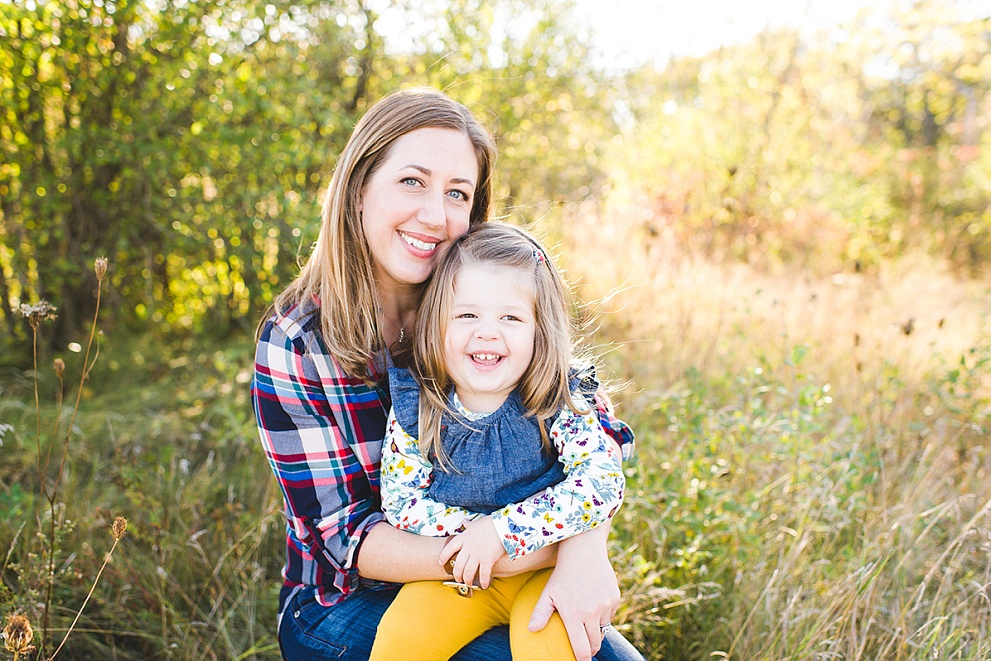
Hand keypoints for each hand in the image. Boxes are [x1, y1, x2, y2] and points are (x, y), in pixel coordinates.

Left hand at [438, 516, 504, 588]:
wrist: (503, 525)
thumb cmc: (491, 523)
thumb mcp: (477, 523)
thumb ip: (469, 525)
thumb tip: (465, 522)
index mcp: (464, 537)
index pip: (450, 548)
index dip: (444, 556)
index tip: (441, 562)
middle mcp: (468, 547)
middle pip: (458, 565)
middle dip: (457, 574)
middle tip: (458, 579)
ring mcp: (477, 554)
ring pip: (468, 572)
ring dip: (467, 580)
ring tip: (469, 583)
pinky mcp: (487, 560)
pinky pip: (483, 575)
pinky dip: (482, 582)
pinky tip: (484, 586)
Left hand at [528, 527, 617, 660]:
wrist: (583, 550)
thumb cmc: (561, 574)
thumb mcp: (548, 593)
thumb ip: (540, 613)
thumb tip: (531, 630)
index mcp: (573, 614)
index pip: (582, 648)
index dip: (582, 659)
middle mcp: (592, 612)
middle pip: (595, 643)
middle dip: (590, 649)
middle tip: (584, 650)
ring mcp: (605, 604)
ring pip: (603, 629)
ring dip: (596, 631)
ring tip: (586, 627)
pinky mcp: (615, 597)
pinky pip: (610, 615)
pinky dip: (603, 616)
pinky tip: (594, 606)